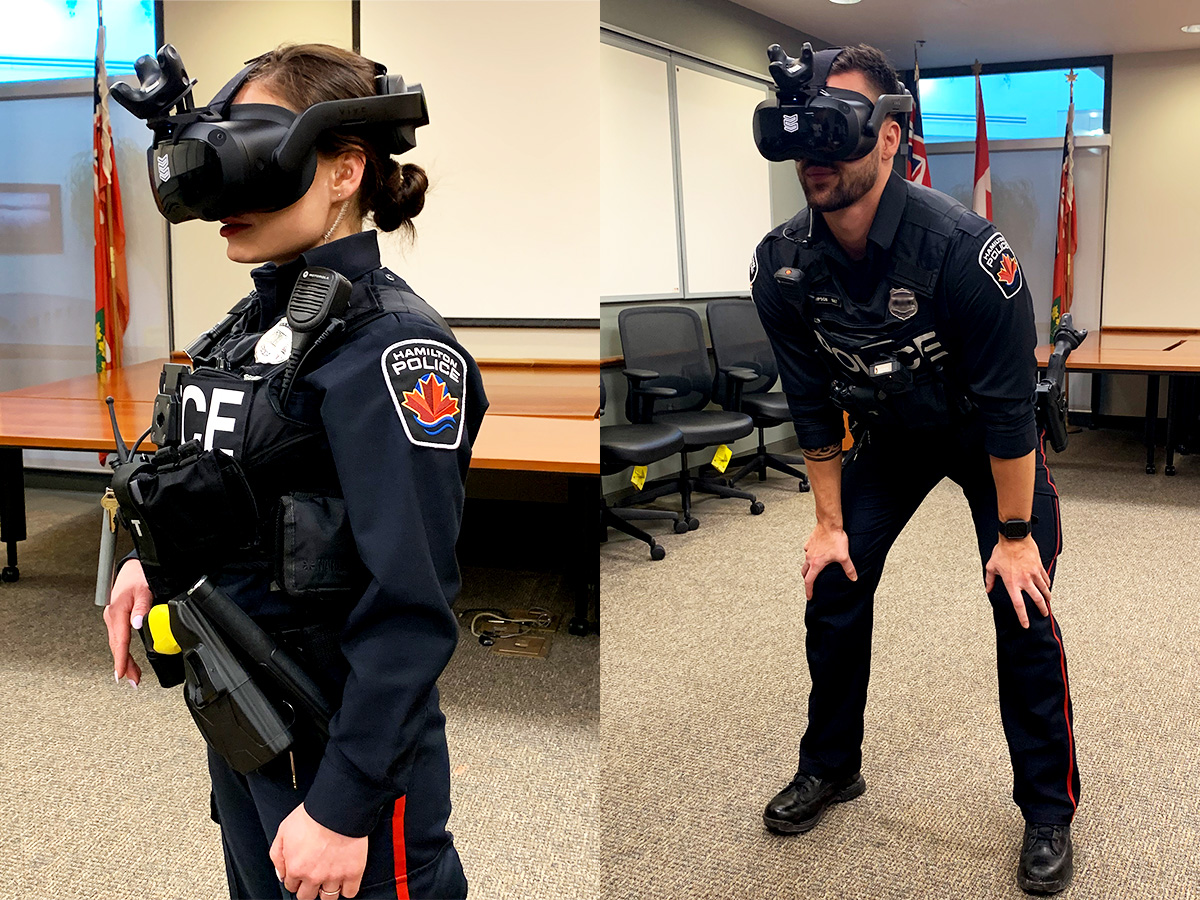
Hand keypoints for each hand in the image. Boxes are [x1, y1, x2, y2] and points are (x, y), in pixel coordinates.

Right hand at [102, 559, 153, 686]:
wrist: (132, 567)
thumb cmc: (137, 576)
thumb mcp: (144, 590)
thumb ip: (141, 608)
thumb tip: (137, 624)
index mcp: (117, 612)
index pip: (120, 640)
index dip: (122, 659)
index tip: (121, 674)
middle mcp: (112, 616)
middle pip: (117, 646)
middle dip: (124, 665)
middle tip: (132, 681)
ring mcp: (113, 618)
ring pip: (117, 644)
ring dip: (124, 660)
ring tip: (132, 675)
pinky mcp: (116, 617)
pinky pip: (118, 638)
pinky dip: (123, 650)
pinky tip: (127, 659)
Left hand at [270, 803, 367, 899]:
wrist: (338, 808)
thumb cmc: (313, 815)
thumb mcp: (283, 831)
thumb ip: (277, 855)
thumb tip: (281, 872)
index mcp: (296, 868)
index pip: (291, 886)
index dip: (296, 879)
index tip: (301, 873)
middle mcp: (313, 876)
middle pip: (307, 897)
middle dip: (308, 888)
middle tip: (314, 876)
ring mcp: (334, 876)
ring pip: (328, 898)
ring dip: (327, 890)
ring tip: (330, 878)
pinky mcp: (353, 872)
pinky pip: (350, 893)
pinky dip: (347, 889)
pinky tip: (345, 880)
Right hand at [801, 523, 857, 600]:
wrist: (829, 523)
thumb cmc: (835, 538)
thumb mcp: (844, 556)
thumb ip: (849, 569)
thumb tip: (853, 578)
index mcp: (816, 563)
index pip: (809, 581)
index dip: (809, 590)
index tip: (809, 596)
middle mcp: (810, 557)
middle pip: (804, 572)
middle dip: (807, 579)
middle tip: (811, 583)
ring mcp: (808, 549)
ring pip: (805, 561)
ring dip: (808, 567)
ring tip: (815, 568)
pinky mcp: (810, 542)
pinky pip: (808, 551)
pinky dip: (811, 555)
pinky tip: (818, 553)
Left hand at [985, 536, 1050, 628]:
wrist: (1015, 537)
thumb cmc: (1002, 551)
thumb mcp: (991, 566)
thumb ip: (990, 580)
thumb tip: (988, 589)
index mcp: (1012, 583)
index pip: (1018, 605)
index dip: (1023, 616)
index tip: (1026, 624)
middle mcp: (1025, 580)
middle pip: (1037, 600)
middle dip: (1042, 609)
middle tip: (1044, 614)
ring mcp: (1034, 574)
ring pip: (1044, 590)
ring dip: (1047, 598)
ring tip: (1048, 603)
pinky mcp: (1039, 567)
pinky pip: (1045, 578)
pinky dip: (1047, 584)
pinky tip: (1047, 587)